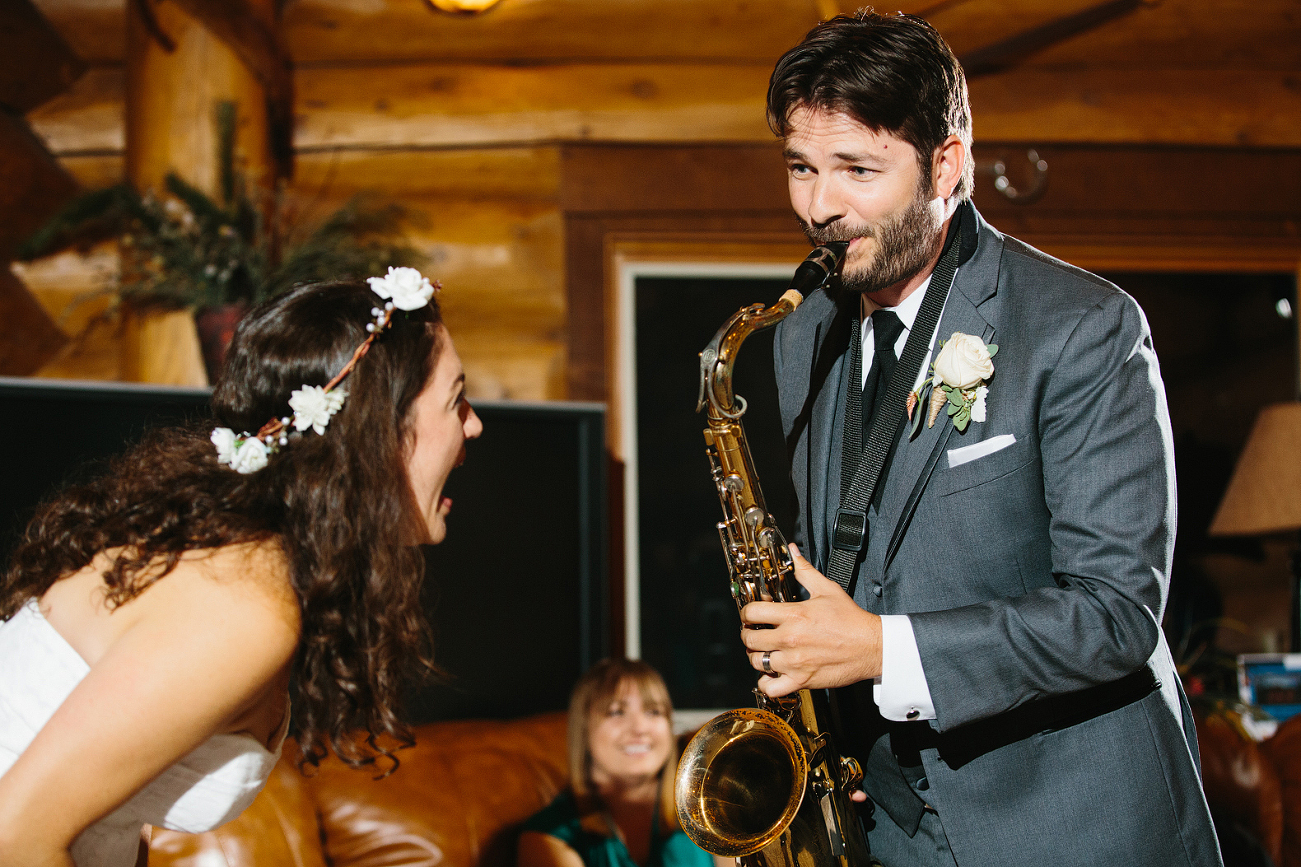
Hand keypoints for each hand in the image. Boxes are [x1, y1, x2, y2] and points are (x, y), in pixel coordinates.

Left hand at [739, 544, 881, 697]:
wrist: (871, 646)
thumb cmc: (851, 620)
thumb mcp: (827, 589)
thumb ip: (804, 570)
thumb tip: (793, 552)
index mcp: (794, 615)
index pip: (752, 612)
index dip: (747, 612)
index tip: (751, 615)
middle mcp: (790, 639)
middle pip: (749, 638)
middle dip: (748, 634)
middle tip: (755, 633)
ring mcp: (794, 662)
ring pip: (756, 662)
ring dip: (756, 656)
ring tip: (763, 651)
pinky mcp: (802, 680)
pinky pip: (772, 688)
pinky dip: (767, 683)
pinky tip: (772, 674)